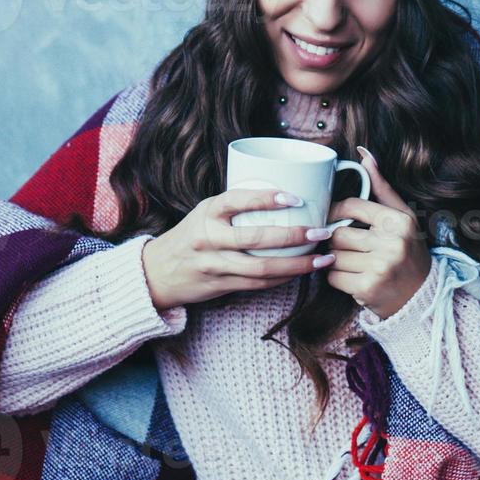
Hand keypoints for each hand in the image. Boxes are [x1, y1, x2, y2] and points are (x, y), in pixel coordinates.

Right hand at [142, 184, 335, 311]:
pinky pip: (258, 284)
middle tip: (321, 232)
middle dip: (294, 236)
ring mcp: (214, 265)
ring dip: (297, 265)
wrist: (157, 272)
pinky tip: (301, 272)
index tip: (295, 197)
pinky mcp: (220, 285)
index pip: (237, 200)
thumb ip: (234, 207)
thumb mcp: (205, 213)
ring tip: (322, 258)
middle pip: (256, 240)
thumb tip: (282, 195)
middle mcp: (209, 238)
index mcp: (207, 213)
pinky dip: (283, 278)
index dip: (266, 198)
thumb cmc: (190, 236)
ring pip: (262, 268)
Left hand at [324, 146, 431, 319]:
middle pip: (339, 233)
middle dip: (338, 241)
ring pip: (334, 256)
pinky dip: (337, 278)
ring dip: (336, 261)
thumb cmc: (408, 252)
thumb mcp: (402, 217)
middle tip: (350, 247)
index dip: (337, 211)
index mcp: (398, 221)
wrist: (422, 297)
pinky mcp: (368, 288)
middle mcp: (392, 243)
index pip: (351, 206)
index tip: (336, 218)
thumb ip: (382, 187)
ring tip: (354, 263)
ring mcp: (380, 266)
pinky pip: (333, 277)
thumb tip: (365, 155)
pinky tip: (353, 278)